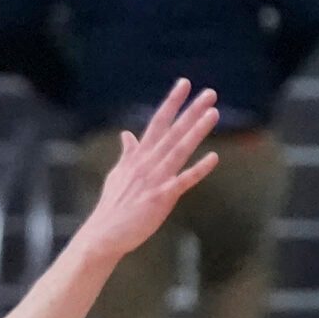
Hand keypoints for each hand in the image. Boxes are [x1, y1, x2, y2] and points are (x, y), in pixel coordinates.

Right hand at [71, 80, 221, 263]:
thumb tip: (126, 134)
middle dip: (191, 111)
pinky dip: (199, 169)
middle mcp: (147, 163)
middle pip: (172, 131)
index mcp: (138, 156)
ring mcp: (155, 179)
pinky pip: (184, 181)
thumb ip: (127, 153)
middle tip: (210, 93)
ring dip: (197, 131)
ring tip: (213, 113)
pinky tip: (214, 157)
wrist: (104, 233)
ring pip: (179, 149)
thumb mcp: (118, 174)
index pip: (157, 122)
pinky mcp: (161, 198)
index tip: (184, 84)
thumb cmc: (113, 206)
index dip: (171, 102)